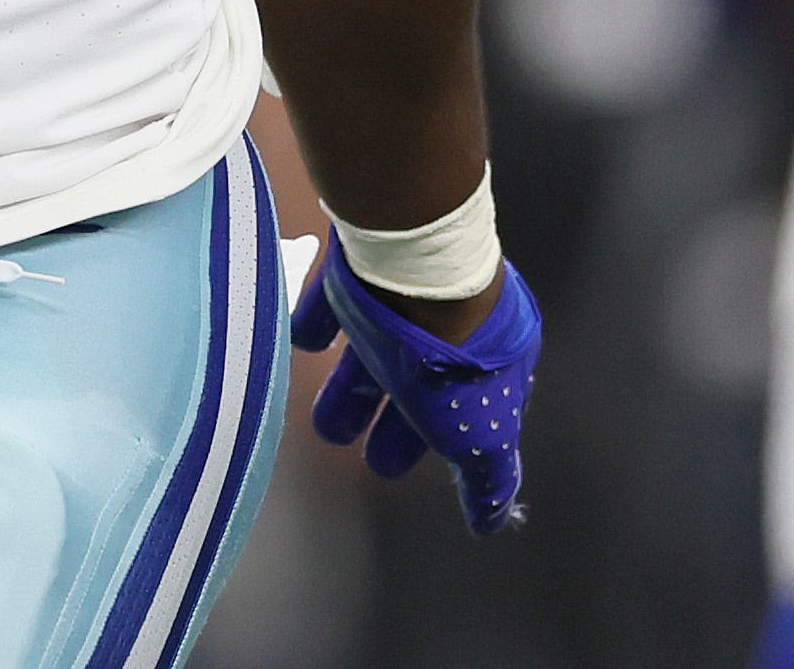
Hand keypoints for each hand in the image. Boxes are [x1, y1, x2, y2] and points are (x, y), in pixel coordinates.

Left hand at [290, 235, 538, 533]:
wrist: (418, 275)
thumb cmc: (456, 363)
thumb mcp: (485, 434)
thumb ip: (490, 476)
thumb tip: (493, 520)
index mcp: (486, 363)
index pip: (471, 410)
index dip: (451, 441)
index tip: (430, 467)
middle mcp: (445, 330)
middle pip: (417, 387)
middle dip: (397, 426)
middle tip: (374, 462)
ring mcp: (399, 300)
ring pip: (373, 353)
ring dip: (351, 389)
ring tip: (326, 427)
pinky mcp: (356, 273)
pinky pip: (329, 304)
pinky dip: (315, 323)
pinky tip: (300, 341)